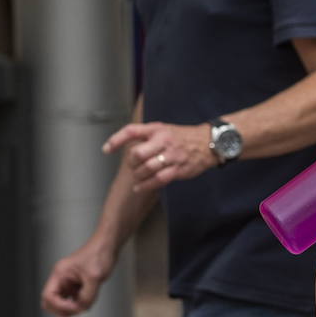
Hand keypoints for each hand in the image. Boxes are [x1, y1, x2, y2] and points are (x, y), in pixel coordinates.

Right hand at [40, 241, 114, 316]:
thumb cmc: (99, 255)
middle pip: (50, 302)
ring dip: (72, 307)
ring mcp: (68, 282)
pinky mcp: (77, 284)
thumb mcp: (95, 277)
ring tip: (86, 304)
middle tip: (79, 310)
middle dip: (62, 310)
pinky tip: (89, 299)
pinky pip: (73, 299)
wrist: (107, 246)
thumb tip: (82, 309)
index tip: (76, 307)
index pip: (48, 296)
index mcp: (59, 274)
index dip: (60, 306)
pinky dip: (79, 303)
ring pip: (62, 302)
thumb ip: (88, 295)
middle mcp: (61, 279)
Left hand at [103, 121, 217, 191]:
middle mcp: (163, 141)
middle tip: (133, 166)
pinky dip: (146, 185)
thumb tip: (125, 146)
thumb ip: (145, 136)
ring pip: (147, 168)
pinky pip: (159, 180)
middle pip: (138, 154)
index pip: (132, 131)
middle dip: (131, 163)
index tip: (106, 150)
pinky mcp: (179, 169)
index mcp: (157, 129)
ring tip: (137, 177)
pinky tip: (140, 187)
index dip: (116, 140)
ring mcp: (172, 156)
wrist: (209, 143)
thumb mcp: (163, 129)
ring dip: (138, 176)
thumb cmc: (182, 137)